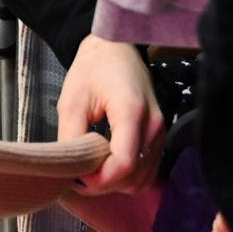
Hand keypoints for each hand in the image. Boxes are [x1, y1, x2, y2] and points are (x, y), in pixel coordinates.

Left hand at [58, 34, 162, 195]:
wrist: (115, 48)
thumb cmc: (92, 70)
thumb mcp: (72, 101)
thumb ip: (72, 137)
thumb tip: (73, 171)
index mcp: (131, 112)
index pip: (124, 164)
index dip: (100, 180)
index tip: (77, 179)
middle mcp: (153, 125)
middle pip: (134, 176)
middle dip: (105, 183)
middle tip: (80, 174)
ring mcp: (160, 132)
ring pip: (143, 178)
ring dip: (117, 182)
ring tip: (93, 168)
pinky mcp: (160, 137)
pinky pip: (148, 170)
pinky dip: (128, 176)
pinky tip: (108, 164)